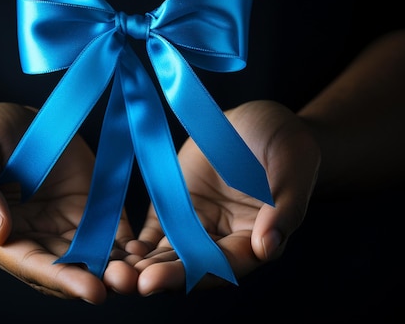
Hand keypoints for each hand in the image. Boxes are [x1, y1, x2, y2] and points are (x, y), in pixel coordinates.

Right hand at [0, 103, 137, 303]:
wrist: (8, 122)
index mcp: (0, 236)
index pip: (32, 265)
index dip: (62, 279)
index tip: (91, 289)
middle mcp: (36, 239)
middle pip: (68, 270)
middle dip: (97, 280)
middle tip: (127, 283)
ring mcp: (65, 226)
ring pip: (94, 258)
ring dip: (118, 268)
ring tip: (144, 273)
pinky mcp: (90, 210)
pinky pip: (111, 234)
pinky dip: (128, 247)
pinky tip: (146, 252)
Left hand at [129, 100, 320, 293]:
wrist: (260, 121)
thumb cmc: (287, 143)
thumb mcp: (293, 166)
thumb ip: (285, 207)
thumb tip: (267, 247)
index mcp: (255, 238)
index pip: (224, 265)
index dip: (192, 274)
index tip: (157, 280)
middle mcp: (223, 240)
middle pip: (190, 267)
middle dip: (158, 277)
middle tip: (125, 282)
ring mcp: (196, 225)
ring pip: (168, 254)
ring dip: (140, 266)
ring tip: (111, 273)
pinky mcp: (176, 208)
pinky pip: (154, 232)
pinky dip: (136, 245)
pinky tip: (115, 249)